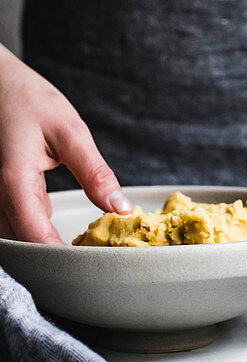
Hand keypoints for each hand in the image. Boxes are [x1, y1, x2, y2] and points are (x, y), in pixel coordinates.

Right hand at [0, 47, 131, 242]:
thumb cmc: (26, 98)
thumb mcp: (69, 130)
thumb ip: (94, 172)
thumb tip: (119, 208)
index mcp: (13, 182)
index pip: (36, 238)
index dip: (64, 257)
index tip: (93, 263)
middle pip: (22, 245)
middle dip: (53, 255)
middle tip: (91, 256)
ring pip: (14, 235)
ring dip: (42, 241)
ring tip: (80, 242)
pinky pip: (11, 220)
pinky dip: (34, 225)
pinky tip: (57, 222)